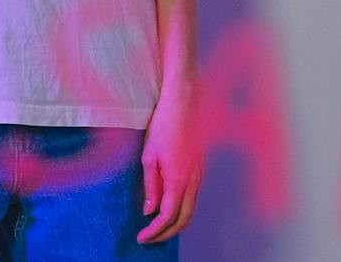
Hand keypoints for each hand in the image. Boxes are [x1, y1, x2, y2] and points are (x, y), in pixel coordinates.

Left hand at [137, 82, 202, 244]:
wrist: (184, 102)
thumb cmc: (164, 125)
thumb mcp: (149, 156)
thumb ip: (151, 185)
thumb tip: (149, 210)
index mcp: (179, 179)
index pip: (168, 216)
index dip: (155, 231)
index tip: (141, 237)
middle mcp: (194, 181)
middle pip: (184, 219)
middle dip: (166, 233)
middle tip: (148, 238)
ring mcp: (199, 175)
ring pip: (191, 209)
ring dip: (175, 222)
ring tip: (155, 227)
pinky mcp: (200, 169)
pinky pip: (193, 197)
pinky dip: (181, 209)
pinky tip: (167, 206)